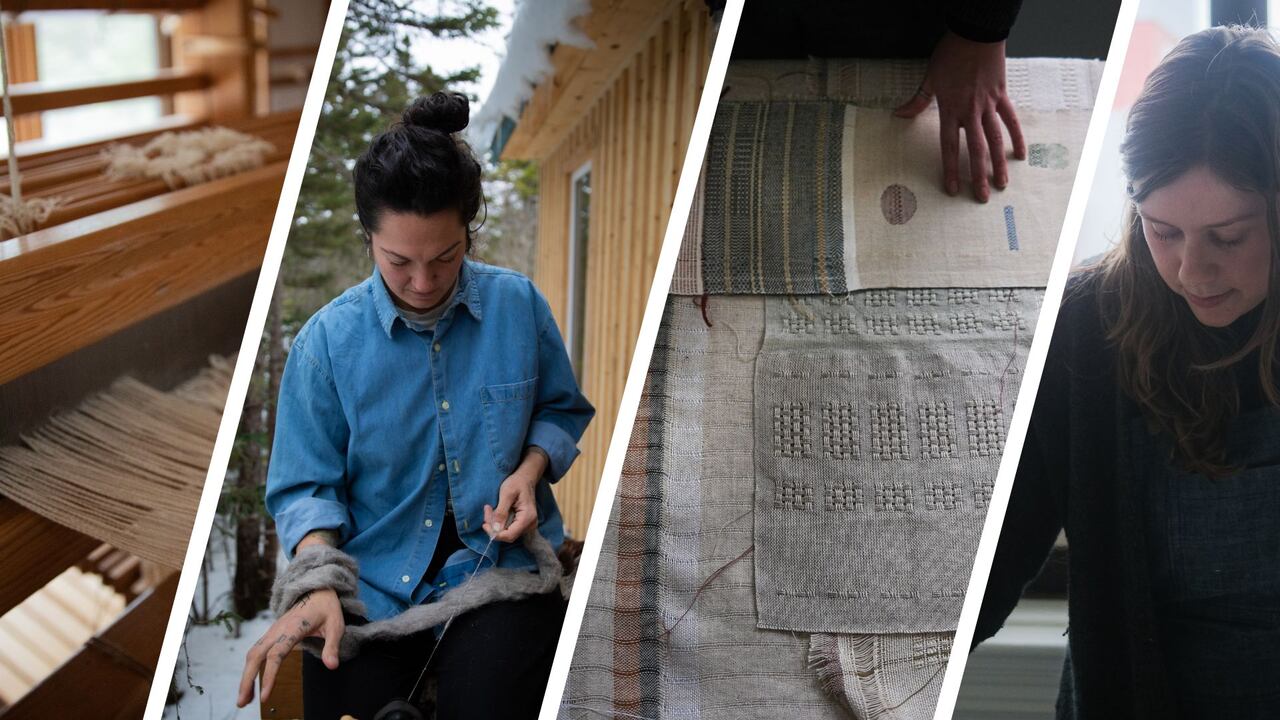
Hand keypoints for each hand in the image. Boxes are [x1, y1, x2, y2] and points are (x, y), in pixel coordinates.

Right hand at [236, 586, 344, 706]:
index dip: (269, 676)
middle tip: (242, 703)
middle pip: (255, 656)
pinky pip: (256, 652)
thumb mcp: (336, 625)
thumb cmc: (327, 608)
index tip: (265, 696)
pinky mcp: (271, 634)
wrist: (317, 590)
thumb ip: (332, 646)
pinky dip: (250, 668)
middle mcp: (277, 629)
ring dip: (245, 677)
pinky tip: (250, 684)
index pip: (276, 654)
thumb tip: (332, 666)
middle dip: (247, 680)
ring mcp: (272, 631)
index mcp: (293, 628)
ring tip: (244, 699)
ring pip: (252, 654)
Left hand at [484, 448, 546, 541]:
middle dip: (494, 526)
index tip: (484, 524)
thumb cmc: (517, 483)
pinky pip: (509, 528)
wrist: (525, 478)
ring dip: (495, 524)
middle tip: (487, 511)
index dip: (495, 533)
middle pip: (507, 535)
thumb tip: (495, 529)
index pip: (509, 535)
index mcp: (527, 517)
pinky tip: (496, 511)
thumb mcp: (507, 494)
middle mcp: (530, 524)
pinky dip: (500, 522)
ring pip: (507, 532)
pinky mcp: (523, 523)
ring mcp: (527, 525)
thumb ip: (501, 512)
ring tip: (490, 509)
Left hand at [894, 31, 1025, 202]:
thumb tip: (898, 114)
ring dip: (999, 163)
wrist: (975, 34)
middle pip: (976, 149)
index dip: (950, 169)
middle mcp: (971, 112)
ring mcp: (989, 105)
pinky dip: (1016, 136)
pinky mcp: (1002, 95)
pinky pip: (1011, 120)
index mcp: (950, 110)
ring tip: (1002, 184)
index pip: (950, 146)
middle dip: (978, 175)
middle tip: (981, 197)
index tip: (952, 188)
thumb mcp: (930, 78)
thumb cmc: (950, 55)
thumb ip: (917, 101)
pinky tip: (1020, 154)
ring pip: (996, 139)